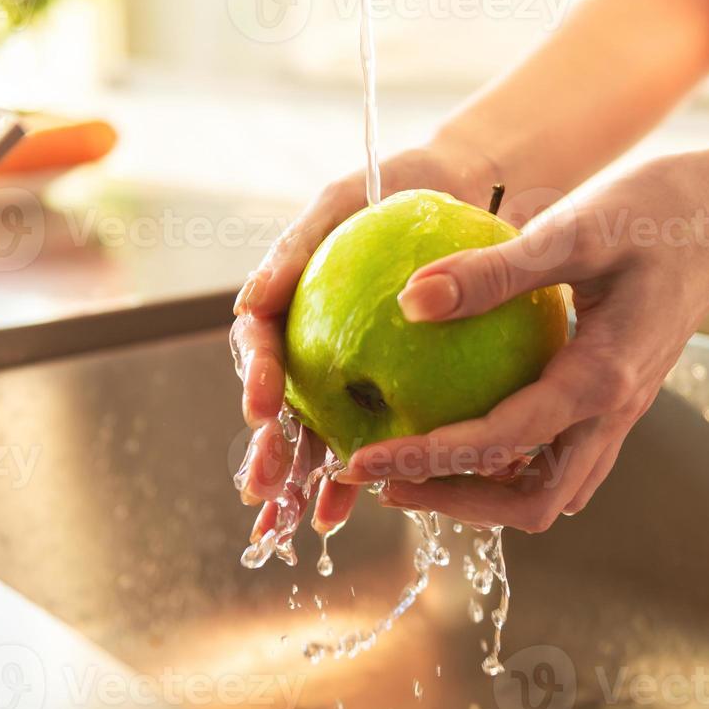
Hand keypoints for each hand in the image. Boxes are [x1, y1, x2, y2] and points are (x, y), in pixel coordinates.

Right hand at [230, 142, 497, 542]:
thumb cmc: (391, 188)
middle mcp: (311, 347)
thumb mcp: (341, 201)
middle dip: (269, 455)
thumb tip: (247, 304)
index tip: (265, 406)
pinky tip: (369, 505)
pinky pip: (379, 435)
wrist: (461, 194)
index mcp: (288, 307)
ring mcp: (349, 373)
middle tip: (265, 487)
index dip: (259, 378)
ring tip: (307, 520)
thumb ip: (293, 250)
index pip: (262, 346)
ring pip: (321, 435)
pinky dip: (370, 471)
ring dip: (307, 481)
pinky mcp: (394, 390)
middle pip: (281, 408)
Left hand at [335, 146, 708, 531]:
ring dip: (480, 493)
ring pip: (550, 490)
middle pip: (529, 502)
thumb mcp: (573, 229)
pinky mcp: (618, 397)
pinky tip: (464, 430)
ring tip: (411, 467)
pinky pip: (562, 456)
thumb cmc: (658, 209)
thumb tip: (409, 301)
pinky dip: (510, 464)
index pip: (500, 444)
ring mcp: (621, 411)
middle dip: (451, 502)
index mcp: (602, 379)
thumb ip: (493, 270)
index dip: (426, 459)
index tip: (363, 460)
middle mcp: (614, 412)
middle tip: (380, 479)